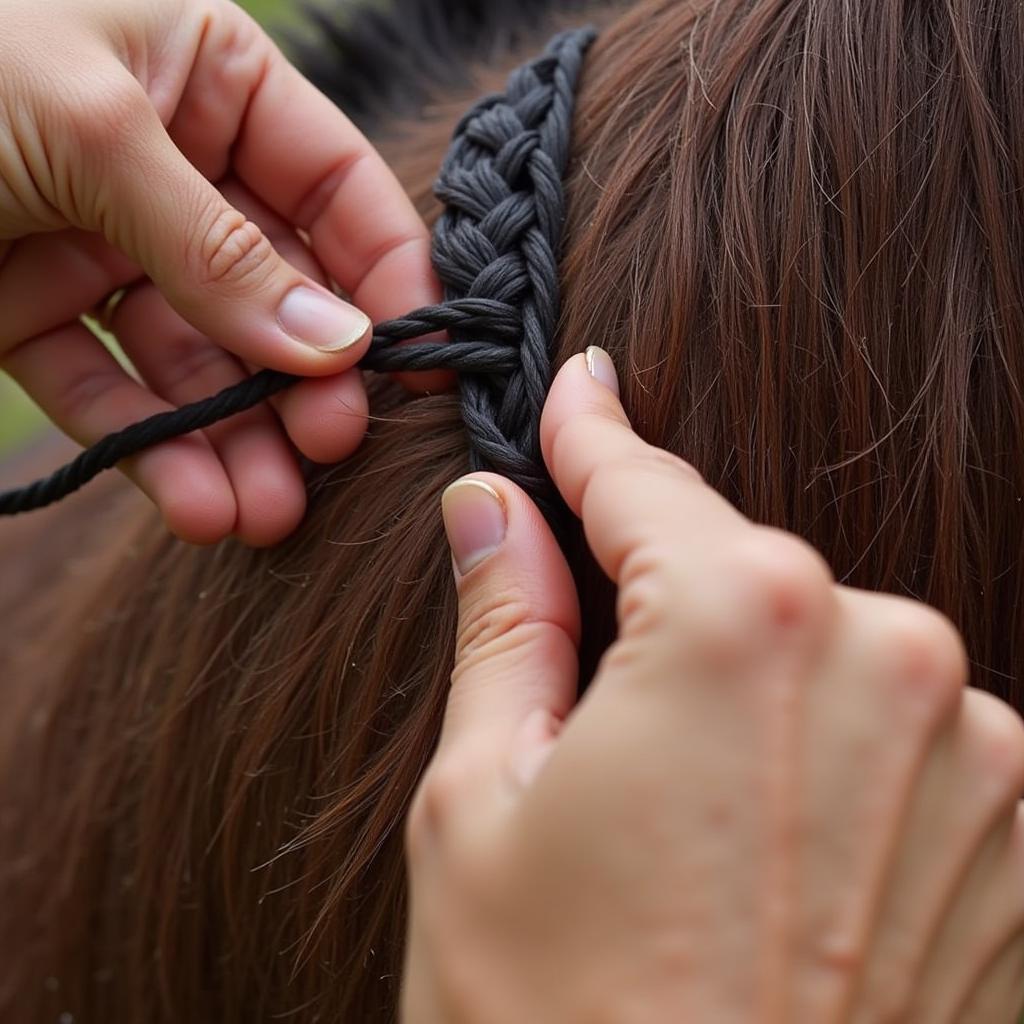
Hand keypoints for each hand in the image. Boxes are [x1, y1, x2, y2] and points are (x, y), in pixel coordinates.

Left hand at [0, 0, 439, 544]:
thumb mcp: (86, 128)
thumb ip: (219, 247)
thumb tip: (340, 345)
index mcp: (204, 76)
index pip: (337, 186)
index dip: (386, 276)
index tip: (417, 367)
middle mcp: (171, 166)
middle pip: (280, 291)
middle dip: (309, 379)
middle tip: (335, 450)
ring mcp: (108, 249)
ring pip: (203, 360)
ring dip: (242, 440)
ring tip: (273, 513)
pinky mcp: (40, 317)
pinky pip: (117, 394)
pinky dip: (158, 453)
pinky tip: (203, 507)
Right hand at [402, 349, 1023, 1022]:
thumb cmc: (557, 1023)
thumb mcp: (481, 805)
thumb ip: (505, 625)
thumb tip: (492, 510)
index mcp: (735, 626)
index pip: (644, 482)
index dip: (595, 432)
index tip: (579, 387)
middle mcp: (887, 655)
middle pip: (740, 564)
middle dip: (662, 594)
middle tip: (594, 703)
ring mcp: (980, 746)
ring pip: (825, 639)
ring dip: (748, 680)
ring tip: (681, 815)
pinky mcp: (1022, 829)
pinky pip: (905, 720)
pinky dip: (830, 743)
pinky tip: (768, 842)